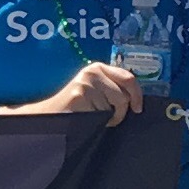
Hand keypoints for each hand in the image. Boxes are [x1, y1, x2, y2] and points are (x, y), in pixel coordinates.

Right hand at [15, 61, 148, 124]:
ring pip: (117, 105)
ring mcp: (87, 82)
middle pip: (125, 93)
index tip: (138, 108)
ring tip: (96, 118)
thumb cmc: (77, 107)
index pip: (128, 77)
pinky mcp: (81, 95)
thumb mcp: (96, 90)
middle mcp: (93, 71)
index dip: (137, 94)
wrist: (51, 116)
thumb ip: (112, 87)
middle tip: (113, 118)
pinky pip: (104, 113)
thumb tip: (137, 97)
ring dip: (112, 117)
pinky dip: (101, 121)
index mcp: (98, 68)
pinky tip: (88, 119)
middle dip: (123, 110)